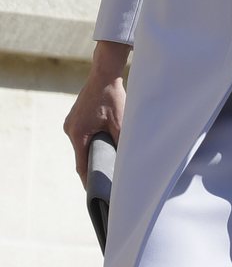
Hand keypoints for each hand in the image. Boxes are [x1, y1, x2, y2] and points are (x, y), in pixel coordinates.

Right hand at [63, 40, 128, 185]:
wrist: (104, 73)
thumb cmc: (113, 97)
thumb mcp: (120, 123)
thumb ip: (121, 143)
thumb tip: (126, 161)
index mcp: (78, 134)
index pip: (81, 166)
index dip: (89, 180)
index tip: (95, 193)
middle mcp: (70, 130)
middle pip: (81, 156)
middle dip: (93, 166)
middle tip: (105, 178)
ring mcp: (71, 123)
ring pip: (82, 145)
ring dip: (93, 151)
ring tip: (107, 160)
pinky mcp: (75, 118)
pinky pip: (82, 135)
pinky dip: (91, 141)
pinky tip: (103, 141)